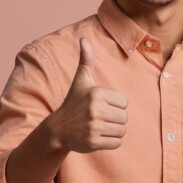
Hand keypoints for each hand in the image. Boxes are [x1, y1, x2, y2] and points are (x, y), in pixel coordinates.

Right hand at [48, 38, 127, 152]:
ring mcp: (94, 127)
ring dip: (114, 130)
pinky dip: (111, 141)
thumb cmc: (74, 102)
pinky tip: (99, 136)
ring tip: (100, 126)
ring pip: (122, 130)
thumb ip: (86, 60)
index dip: (115, 104)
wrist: (58, 129)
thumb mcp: (81, 81)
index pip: (124, 102)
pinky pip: (117, 143)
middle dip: (115, 118)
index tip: (101, 105)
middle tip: (100, 117)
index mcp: (96, 94)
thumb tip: (83, 39)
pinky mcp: (94, 143)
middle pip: (124, 117)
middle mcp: (95, 110)